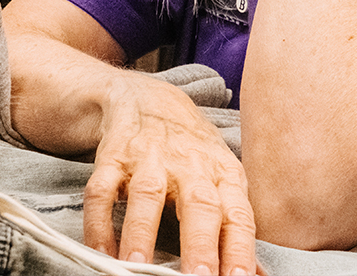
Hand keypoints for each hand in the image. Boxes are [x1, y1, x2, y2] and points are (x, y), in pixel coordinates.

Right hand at [84, 73, 257, 275]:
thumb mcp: (222, 178)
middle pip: (199, 204)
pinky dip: (98, 222)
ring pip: (147, 195)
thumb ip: (235, 226)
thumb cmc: (193, 152)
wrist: (149, 99)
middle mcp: (189, 165)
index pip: (237, 215)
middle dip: (200, 243)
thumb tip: (258, 275)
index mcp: (223, 174)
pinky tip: (101, 251)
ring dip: (142, 232)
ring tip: (137, 266)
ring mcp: (149, 159)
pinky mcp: (113, 157)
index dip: (239, 248)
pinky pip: (102, 191)